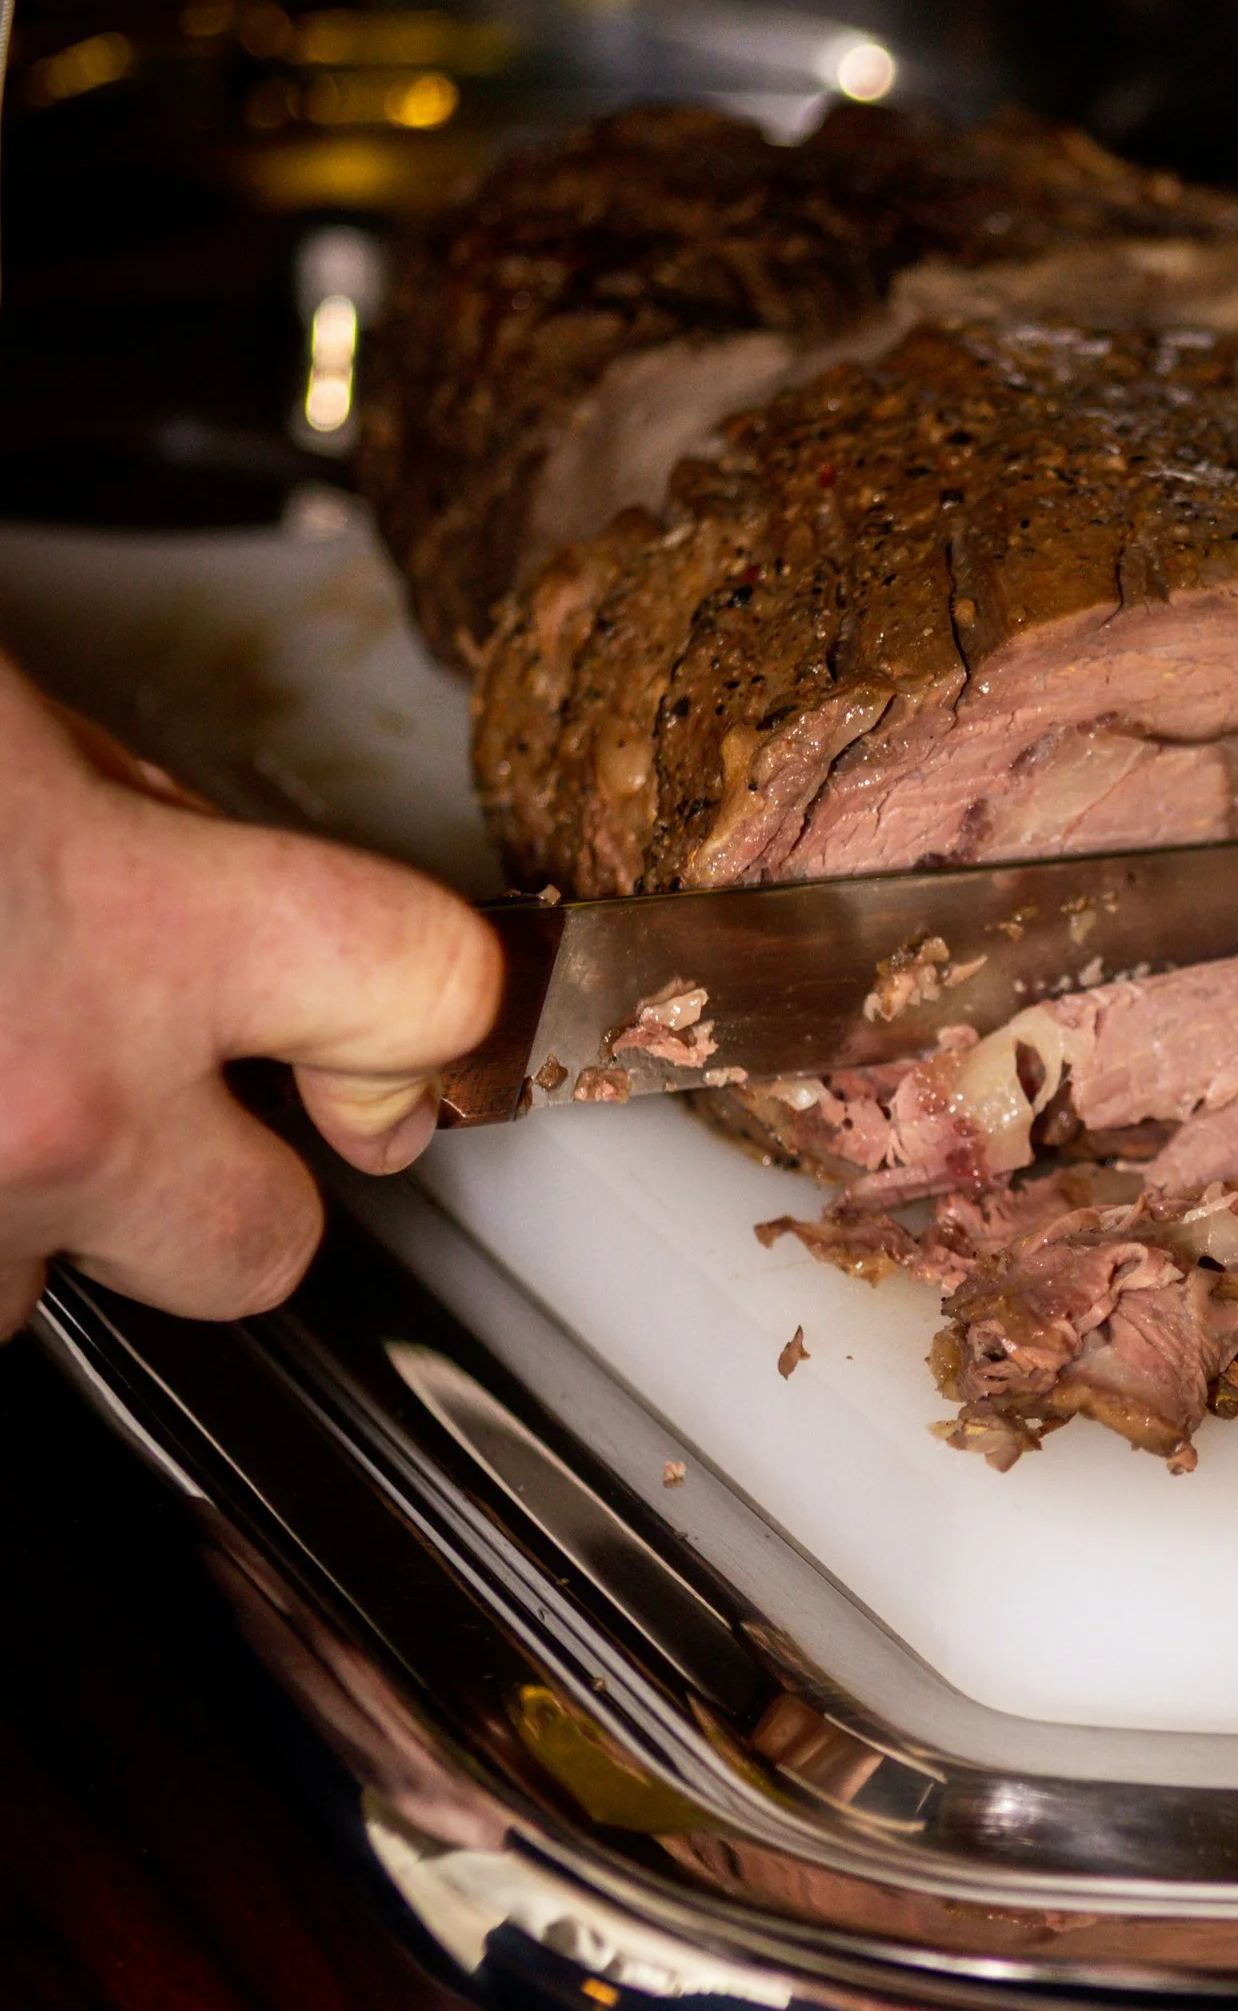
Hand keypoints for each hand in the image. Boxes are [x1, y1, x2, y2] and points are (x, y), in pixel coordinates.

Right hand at [0, 648, 501, 1337]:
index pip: (424, 996)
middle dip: (221, 1186)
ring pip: (39, 1291)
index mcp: (125, 926)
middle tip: (142, 1091)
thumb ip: (130, 810)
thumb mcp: (5, 719)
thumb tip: (191, 858)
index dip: (424, 1009)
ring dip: (18, 1203)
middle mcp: (49, 1110)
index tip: (399, 1032)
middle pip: (256, 1251)